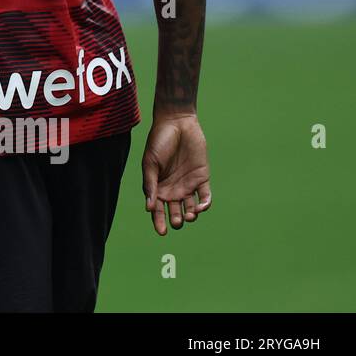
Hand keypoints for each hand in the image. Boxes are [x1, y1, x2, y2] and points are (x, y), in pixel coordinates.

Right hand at [141, 112, 210, 234]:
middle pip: (175, 213)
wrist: (177, 124)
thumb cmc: (159, 141)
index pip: (158, 210)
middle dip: (176, 221)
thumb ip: (150, 184)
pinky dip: (204, 205)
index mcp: (158, 187)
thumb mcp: (150, 163)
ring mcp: (188, 185)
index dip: (159, 222)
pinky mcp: (202, 179)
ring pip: (191, 209)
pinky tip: (200, 208)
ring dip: (191, 216)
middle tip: (177, 221)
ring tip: (189, 215)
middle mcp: (173, 189)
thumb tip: (149, 208)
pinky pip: (205, 197)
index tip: (162, 232)